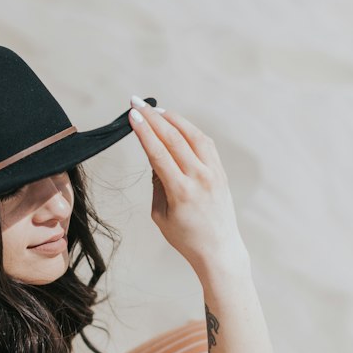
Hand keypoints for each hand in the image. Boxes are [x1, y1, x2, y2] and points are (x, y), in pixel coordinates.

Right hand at [128, 97, 247, 273]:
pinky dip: (190, 130)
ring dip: (173, 119)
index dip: (144, 131)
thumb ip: (157, 185)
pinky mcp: (221, 172)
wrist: (219, 250)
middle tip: (136, 103)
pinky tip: (178, 124)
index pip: (159, 152)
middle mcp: (200, 178)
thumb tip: (156, 159)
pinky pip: (205, 144)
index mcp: (181, 192)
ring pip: (193, 135)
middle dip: (153, 117)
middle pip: (174, 138)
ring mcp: (214, 173)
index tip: (132, 115)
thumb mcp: (161, 215)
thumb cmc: (186, 238)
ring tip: (156, 109)